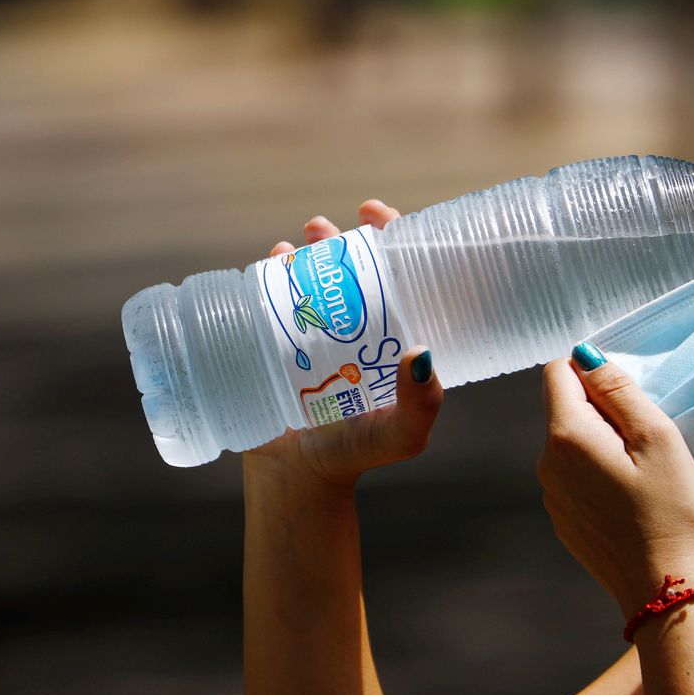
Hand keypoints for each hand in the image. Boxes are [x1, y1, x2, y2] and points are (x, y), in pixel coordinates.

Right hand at [245, 200, 443, 491]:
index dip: (394, 237)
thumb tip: (423, 353)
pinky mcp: (279, 343)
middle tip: (326, 229)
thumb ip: (420, 405)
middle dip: (341, 238)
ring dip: (306, 248)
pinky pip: (273, 298)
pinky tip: (270, 262)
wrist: (296, 479)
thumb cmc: (356, 455)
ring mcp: (316, 334)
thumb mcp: (400, 435)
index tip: (379, 215)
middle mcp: (357, 328)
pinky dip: (270, 274)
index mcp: (393, 338)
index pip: (400, 276)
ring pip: (312, 277)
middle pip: (352, 268)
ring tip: (299, 240)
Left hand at [536, 344, 693, 619]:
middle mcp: (546, 463)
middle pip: (563, 408)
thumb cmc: (669, 511)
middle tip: (642, 441)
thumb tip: (585, 356)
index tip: (626, 399)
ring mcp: (550, 494)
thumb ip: (618, 389)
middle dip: (599, 410)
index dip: (592, 373)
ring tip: (639, 473)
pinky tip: (628, 498)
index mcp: (566, 437)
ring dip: (599, 443)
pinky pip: (572, 475)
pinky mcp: (561, 517)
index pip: (557, 372)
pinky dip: (596, 473)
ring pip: (570, 442)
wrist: (662, 588)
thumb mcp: (657, 437)